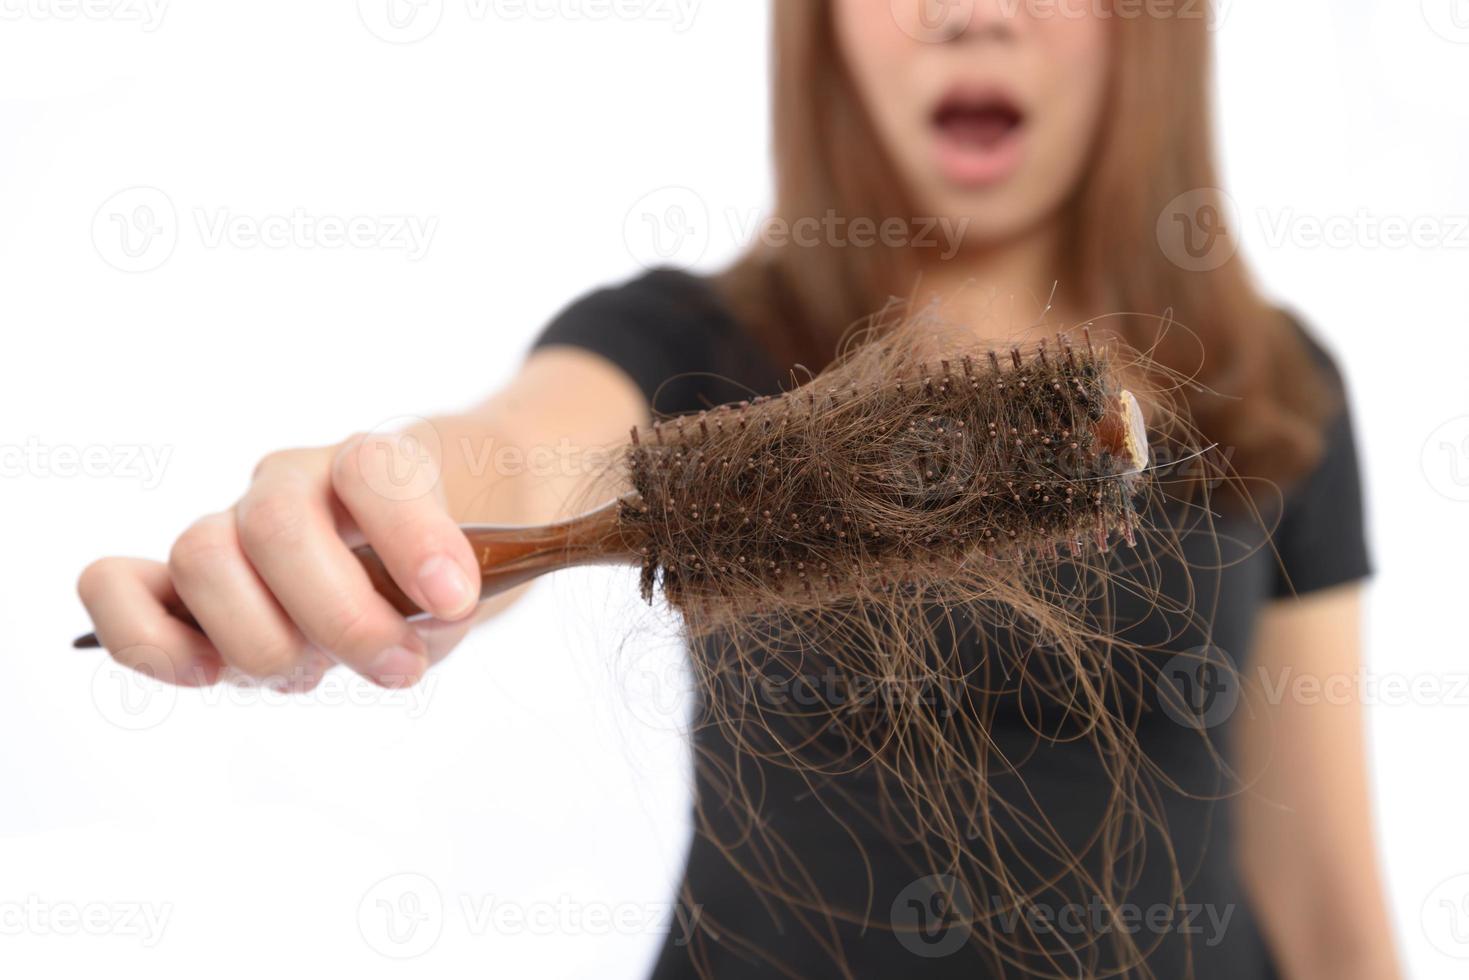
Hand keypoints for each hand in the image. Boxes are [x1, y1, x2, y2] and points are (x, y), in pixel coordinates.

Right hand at [76, 427, 481, 689]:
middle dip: (340, 618)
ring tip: (312, 673)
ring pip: (200, 556)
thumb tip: (405, 633)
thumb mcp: (463, 587)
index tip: (454, 599)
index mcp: (372, 463)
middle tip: (398, 665)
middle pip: (276, 526)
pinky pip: (112, 585)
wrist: (408, 559)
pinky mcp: (177, 581)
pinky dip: (147, 637)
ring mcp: (230, 524)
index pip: (373, 469)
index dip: (411, 534)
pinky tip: (208, 672)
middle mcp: (292, 481)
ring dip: (259, 640)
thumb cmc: (432, 570)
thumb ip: (436, 610)